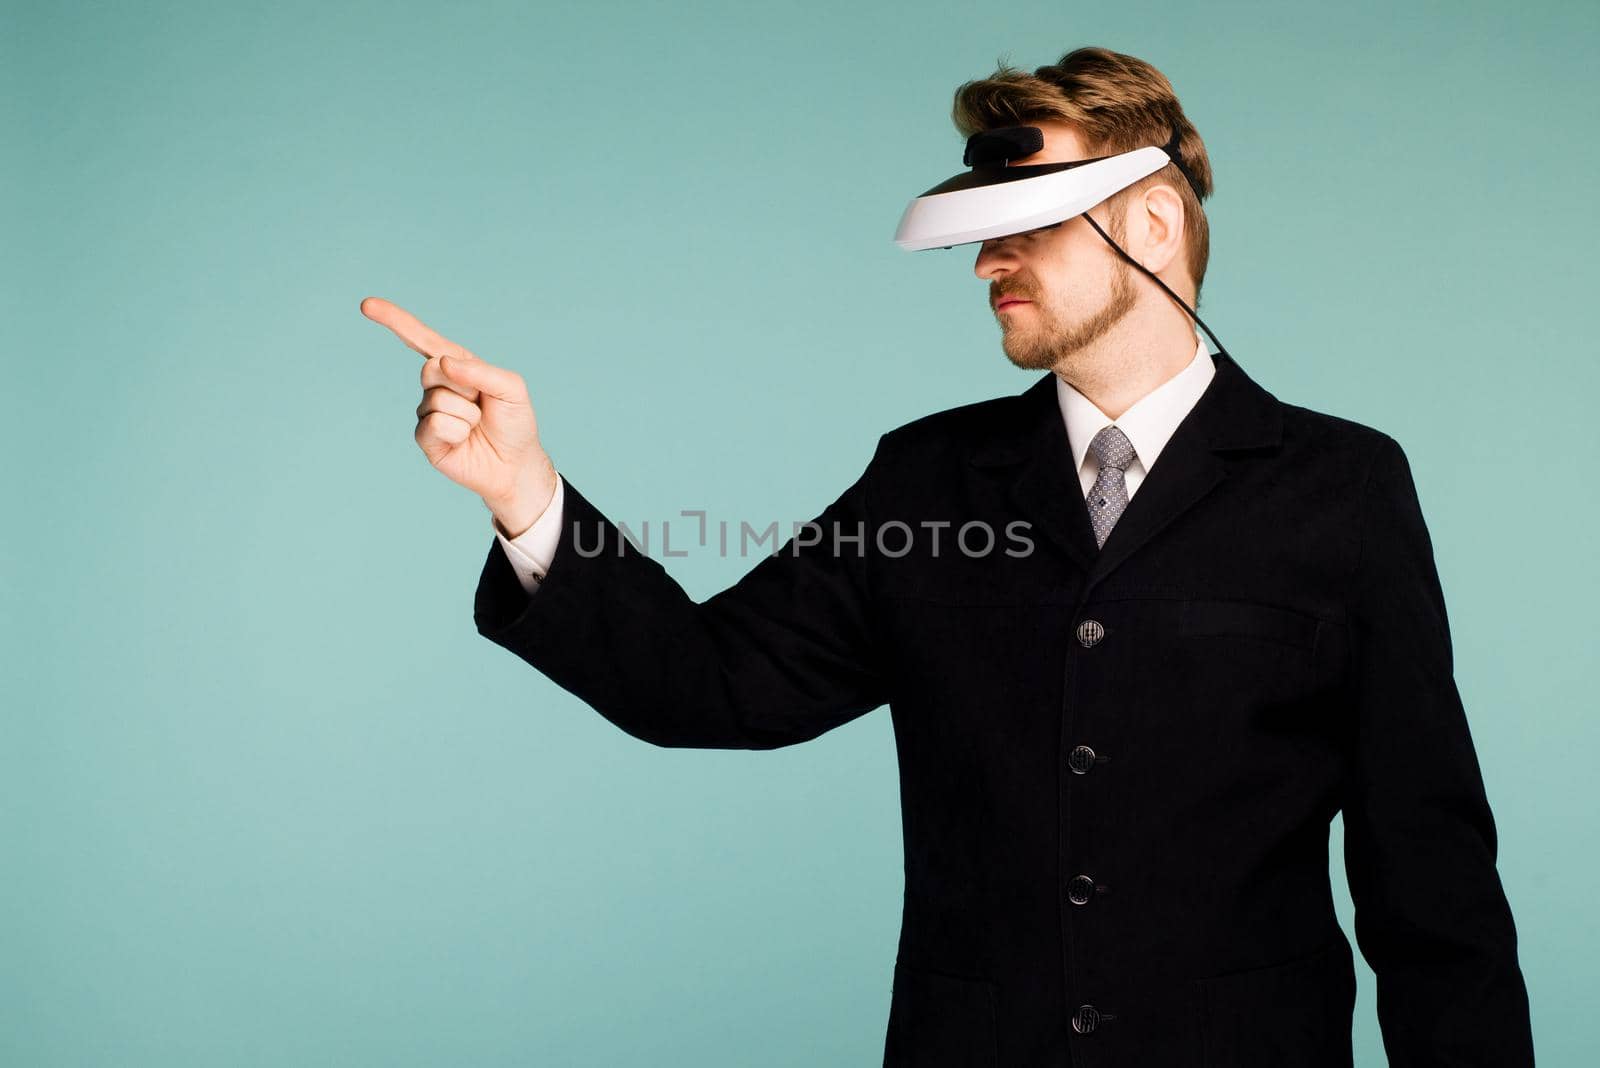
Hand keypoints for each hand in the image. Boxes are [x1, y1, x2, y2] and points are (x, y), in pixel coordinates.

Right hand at [360, 296, 556, 532]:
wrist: (515, 465)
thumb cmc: (514, 423)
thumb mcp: (511, 388)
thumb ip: (480, 371)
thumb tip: (443, 362)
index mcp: (457, 365)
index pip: (422, 339)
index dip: (395, 321)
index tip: (366, 305)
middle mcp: (437, 386)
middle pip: (431, 368)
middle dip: (464, 386)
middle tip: (481, 404)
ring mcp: (428, 411)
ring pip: (438, 400)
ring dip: (467, 414)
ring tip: (477, 426)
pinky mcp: (425, 437)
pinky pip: (435, 424)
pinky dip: (457, 432)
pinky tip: (464, 440)